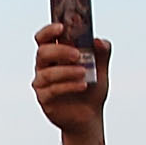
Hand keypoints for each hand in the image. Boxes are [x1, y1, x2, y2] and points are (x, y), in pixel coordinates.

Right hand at [31, 23, 108, 139]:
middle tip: (78, 54)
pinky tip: (82, 85)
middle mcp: (44, 66)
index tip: (62, 28)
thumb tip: (99, 41)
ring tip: (84, 73)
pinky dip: (68, 86)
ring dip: (66, 71)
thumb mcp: (102, 68)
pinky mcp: (44, 99)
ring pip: (47, 73)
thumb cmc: (92, 88)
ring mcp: (42, 83)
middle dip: (60, 51)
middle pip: (43, 52)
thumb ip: (103, 52)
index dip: (49, 30)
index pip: (43, 38)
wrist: (90, 116)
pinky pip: (52, 90)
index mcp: (54, 54)